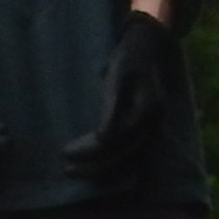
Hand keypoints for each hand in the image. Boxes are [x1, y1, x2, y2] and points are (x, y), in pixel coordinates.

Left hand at [66, 6, 186, 190]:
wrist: (146, 48)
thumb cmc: (127, 59)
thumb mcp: (116, 78)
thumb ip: (111, 107)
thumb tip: (104, 139)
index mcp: (148, 111)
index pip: (118, 141)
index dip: (91, 151)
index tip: (66, 152)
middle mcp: (153, 125)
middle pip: (123, 155)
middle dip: (93, 165)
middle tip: (65, 169)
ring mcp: (151, 129)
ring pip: (125, 159)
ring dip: (99, 168)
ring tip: (72, 170)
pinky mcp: (143, 129)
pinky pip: (126, 153)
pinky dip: (108, 161)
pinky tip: (89, 164)